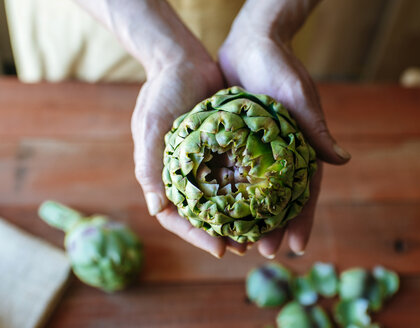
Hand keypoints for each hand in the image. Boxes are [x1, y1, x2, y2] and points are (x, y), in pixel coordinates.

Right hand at [132, 52, 252, 257]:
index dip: (196, 235)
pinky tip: (264, 201)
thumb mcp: (150, 128)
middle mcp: (184, 174)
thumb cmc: (162, 92)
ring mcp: (205, 162)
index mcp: (162, 175)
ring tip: (257, 233)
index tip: (219, 249)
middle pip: (202, 214)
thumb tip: (156, 210)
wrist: (183, 60)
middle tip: (244, 248)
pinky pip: (236, 175)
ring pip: (222, 199)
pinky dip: (247, 190)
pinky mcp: (223, 148)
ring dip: (236, 217)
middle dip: (221, 233)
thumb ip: (149, 167)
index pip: (177, 217)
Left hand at [218, 15, 350, 258]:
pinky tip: (221, 212)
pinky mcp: (235, 140)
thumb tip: (343, 161)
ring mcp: (257, 148)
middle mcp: (281, 152)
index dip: (302, 219)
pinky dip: (229, 193)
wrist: (249, 41)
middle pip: (279, 198)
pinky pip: (232, 171)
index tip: (297, 247)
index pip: (305, 191)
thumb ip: (317, 128)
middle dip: (275, 226)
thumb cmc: (278, 66)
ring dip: (250, 217)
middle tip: (265, 252)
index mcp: (301, 147)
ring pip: (254, 191)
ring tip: (241, 242)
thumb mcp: (298, 96)